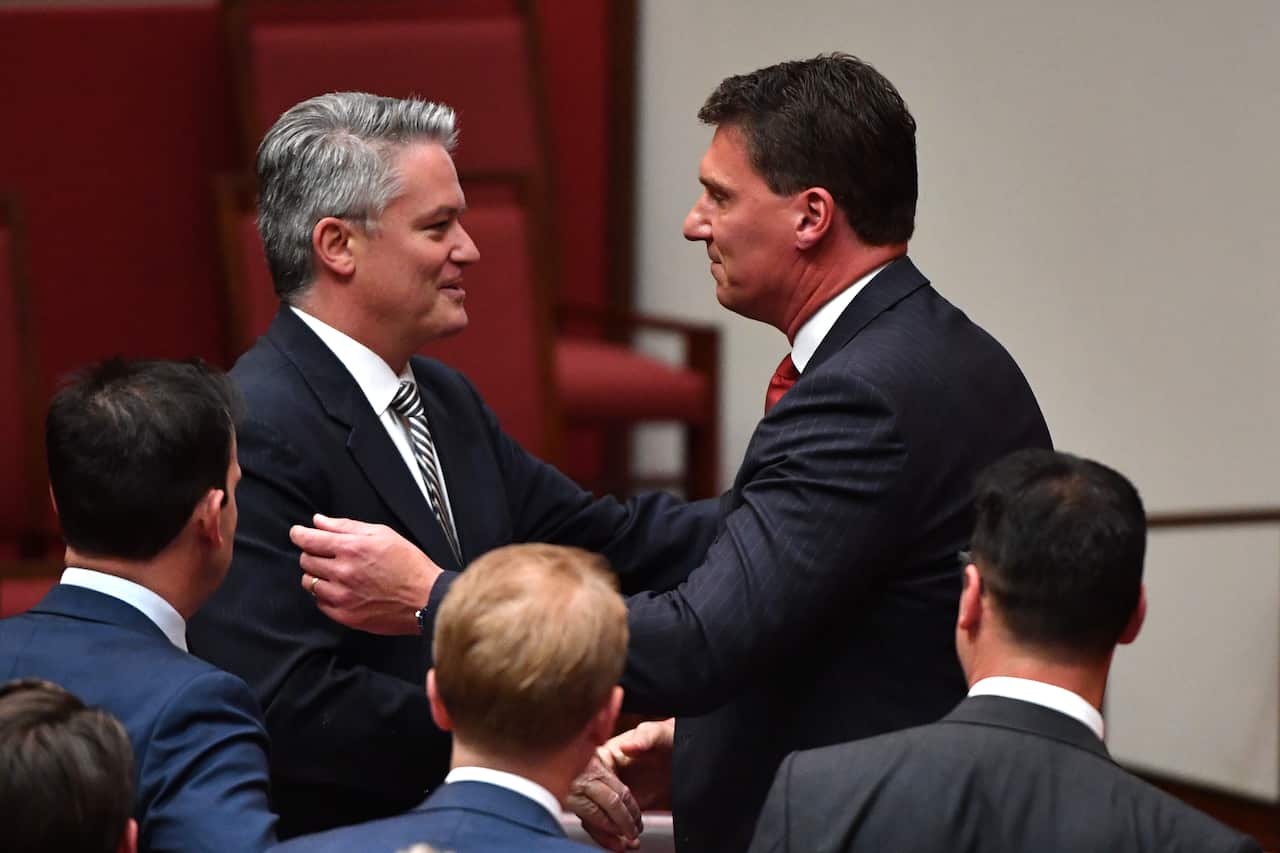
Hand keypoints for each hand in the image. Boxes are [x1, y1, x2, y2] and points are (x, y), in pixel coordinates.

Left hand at [291, 514, 441, 634]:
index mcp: (351, 548)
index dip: (299, 534)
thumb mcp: (382, 534)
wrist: (425, 598)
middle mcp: (343, 572)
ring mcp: (342, 596)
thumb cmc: (409, 565)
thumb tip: (320, 522)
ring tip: (336, 573)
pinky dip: (326, 595)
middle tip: (326, 554)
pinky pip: (320, 603)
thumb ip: (346, 526)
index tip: (298, 533)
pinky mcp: (345, 615)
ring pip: (309, 583)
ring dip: (317, 575)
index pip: (309, 540)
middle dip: (312, 553)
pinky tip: (342, 589)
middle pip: (306, 560)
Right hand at [568, 718, 674, 850]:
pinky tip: (626, 844)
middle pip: (591, 804)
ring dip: (609, 836)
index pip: (594, 779)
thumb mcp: (657, 734)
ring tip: (627, 843)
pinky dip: (613, 838)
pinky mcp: (614, 809)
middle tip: (628, 831)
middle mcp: (598, 776)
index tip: (620, 808)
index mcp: (602, 755)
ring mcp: (605, 794)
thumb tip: (628, 746)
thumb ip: (644, 737)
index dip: (606, 796)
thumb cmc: (666, 739)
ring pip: (594, 820)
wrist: (680, 756)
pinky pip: (606, 827)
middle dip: (608, 823)